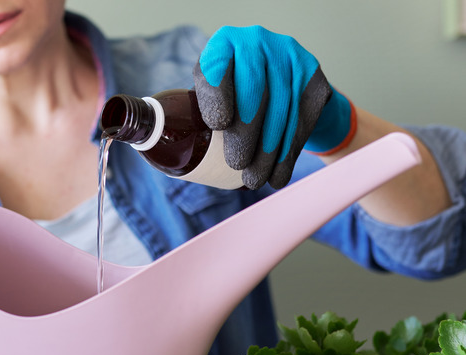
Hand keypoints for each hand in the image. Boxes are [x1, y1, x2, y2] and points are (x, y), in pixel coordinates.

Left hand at [193, 25, 354, 188]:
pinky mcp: (312, 75)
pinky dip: (289, 152)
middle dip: (245, 134)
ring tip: (256, 179)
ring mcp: (289, 55)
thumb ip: (193, 110)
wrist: (277, 78)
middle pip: (254, 92)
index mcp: (223, 43)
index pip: (218, 66)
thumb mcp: (209, 92)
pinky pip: (302, 119)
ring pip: (281, 110)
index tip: (218, 124)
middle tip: (238, 165)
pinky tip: (278, 174)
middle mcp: (257, 41)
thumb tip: (177, 144)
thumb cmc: (231, 91)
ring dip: (269, 152)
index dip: (218, 94)